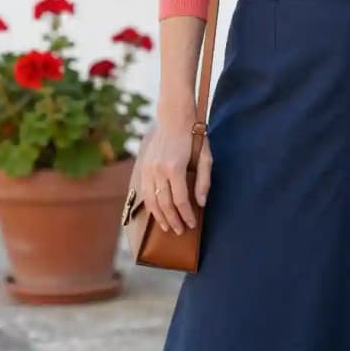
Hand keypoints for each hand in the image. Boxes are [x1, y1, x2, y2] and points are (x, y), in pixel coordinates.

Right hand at [135, 118, 212, 233]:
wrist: (174, 119)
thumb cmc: (194, 138)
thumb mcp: (206, 158)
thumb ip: (203, 181)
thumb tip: (201, 204)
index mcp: (175, 168)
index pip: (180, 200)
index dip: (187, 215)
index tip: (192, 225)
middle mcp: (159, 170)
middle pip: (165, 204)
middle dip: (173, 220)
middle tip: (180, 232)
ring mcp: (148, 169)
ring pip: (152, 200)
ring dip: (160, 216)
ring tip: (168, 227)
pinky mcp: (144, 167)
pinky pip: (145, 192)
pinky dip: (151, 205)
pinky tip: (157, 213)